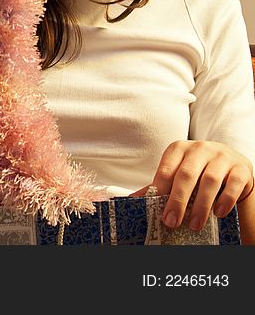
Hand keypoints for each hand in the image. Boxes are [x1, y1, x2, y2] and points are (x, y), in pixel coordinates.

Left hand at [131, 140, 254, 230]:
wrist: (232, 166)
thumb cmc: (198, 171)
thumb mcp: (178, 174)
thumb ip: (159, 186)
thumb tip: (132, 199)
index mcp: (179, 149)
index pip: (166, 169)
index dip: (160, 190)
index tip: (155, 209)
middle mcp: (200, 149)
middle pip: (186, 175)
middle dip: (177, 200)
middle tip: (172, 222)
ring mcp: (221, 156)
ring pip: (210, 180)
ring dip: (201, 205)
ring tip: (194, 224)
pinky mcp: (240, 168)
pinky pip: (233, 183)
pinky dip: (225, 200)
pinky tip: (218, 213)